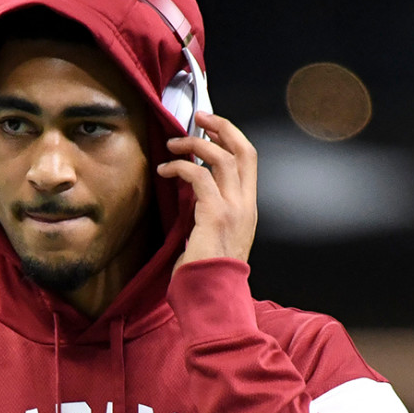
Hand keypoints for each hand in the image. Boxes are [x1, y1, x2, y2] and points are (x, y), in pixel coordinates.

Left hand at [156, 111, 257, 270]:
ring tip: (171, 144)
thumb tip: (190, 188)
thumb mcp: (212, 234)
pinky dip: (179, 167)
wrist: (211, 296)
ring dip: (194, 144)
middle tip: (198, 117)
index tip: (210, 124)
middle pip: (244, 150)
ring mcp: (234, 209)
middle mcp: (246, 205)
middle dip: (222, 127)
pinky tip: (164, 170)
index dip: (232, 136)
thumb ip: (208, 209)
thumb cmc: (205, 271)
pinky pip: (198, 177)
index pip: (249, 160)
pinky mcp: (215, 215)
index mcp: (247, 208)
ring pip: (222, 158)